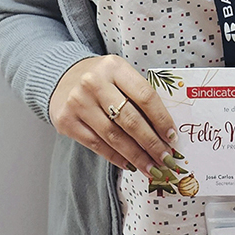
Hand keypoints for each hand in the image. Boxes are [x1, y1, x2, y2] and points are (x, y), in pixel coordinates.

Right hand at [49, 55, 177, 178]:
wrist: (62, 76)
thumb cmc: (101, 78)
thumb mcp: (119, 75)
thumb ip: (138, 95)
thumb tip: (164, 131)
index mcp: (114, 67)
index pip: (145, 96)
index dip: (162, 119)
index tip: (172, 137)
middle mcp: (94, 83)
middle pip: (130, 119)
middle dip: (151, 143)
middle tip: (165, 159)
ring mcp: (78, 102)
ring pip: (114, 136)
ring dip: (136, 156)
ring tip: (151, 167)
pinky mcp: (66, 121)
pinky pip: (96, 144)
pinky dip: (115, 157)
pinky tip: (129, 164)